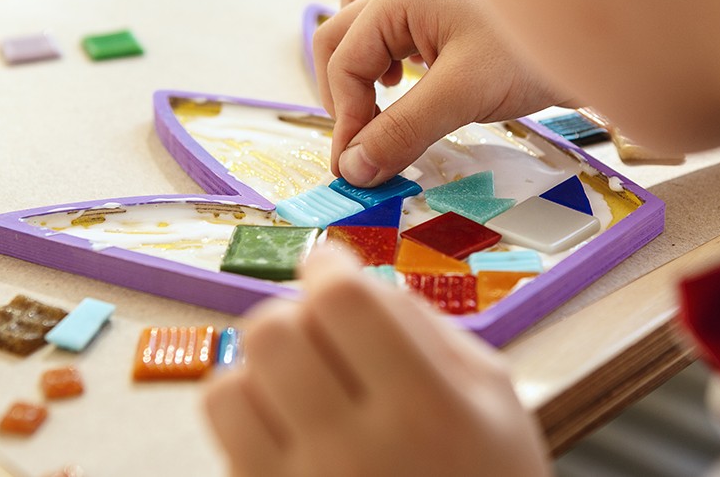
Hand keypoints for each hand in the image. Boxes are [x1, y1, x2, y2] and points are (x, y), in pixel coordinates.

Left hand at [205, 247, 549, 476]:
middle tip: (322, 330)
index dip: (329, 266)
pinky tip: (287, 422)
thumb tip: (353, 280)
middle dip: (294, 314)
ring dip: (262, 368)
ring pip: (228, 385)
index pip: (343, 302)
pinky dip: (248, 414)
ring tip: (302, 382)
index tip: (330, 266)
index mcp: (427, 411)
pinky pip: (224, 438)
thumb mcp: (494, 398)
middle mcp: (354, 453)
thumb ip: (428, 329)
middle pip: (271, 332)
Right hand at [314, 0, 573, 186]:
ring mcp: (422, 1)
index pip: (344, 62)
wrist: (591, 41)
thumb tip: (353, 170)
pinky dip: (381, 61)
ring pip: (358, 29)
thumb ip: (402, 131)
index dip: (345, 118)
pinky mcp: (441, 18)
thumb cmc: (529, 55)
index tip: (355, 167)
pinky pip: (387, 34)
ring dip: (356, 69)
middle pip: (338, 39)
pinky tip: (403, 85)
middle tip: (361, 143)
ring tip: (376, 107)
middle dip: (343, 94)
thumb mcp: (461, 96)